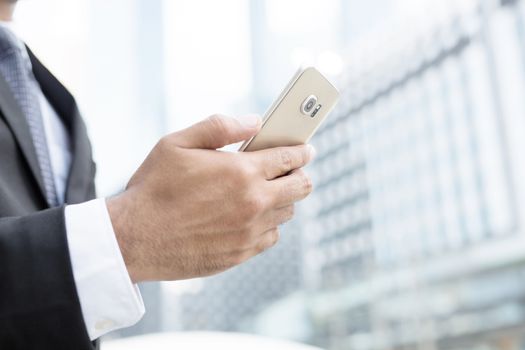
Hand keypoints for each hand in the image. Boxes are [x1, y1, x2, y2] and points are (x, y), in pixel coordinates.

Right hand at [107, 114, 314, 282]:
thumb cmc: (154, 188)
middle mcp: (254, 202)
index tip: (307, 148)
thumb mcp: (177, 143)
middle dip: (301, 174)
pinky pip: (272, 236)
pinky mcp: (242, 253)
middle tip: (291, 170)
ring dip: (282, 199)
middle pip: (302, 187)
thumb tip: (254, 121)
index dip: (302, 150)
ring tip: (266, 191)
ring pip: (287, 213)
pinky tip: (251, 217)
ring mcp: (250, 231)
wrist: (134, 239)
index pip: (290, 158)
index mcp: (241, 171)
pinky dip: (268, 224)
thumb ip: (219, 127)